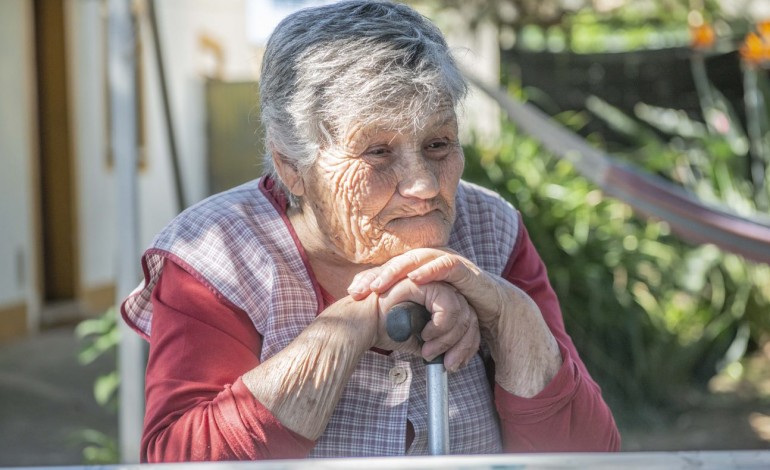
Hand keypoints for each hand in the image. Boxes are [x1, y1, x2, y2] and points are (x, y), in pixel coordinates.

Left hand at [350, 248, 562, 396]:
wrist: (497, 313)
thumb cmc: (460, 312)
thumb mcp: (428, 315)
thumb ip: (408, 317)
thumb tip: (381, 327)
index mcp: (420, 270)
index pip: (389, 270)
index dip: (369, 279)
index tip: (353, 293)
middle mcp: (431, 263)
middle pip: (397, 262)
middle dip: (377, 276)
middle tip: (361, 290)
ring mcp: (447, 263)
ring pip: (417, 260)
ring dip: (396, 272)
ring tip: (379, 285)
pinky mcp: (465, 270)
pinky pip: (445, 265)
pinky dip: (429, 271)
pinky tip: (414, 280)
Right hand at [373, 278, 479, 372]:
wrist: (363, 325)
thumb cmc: (386, 330)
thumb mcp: (419, 339)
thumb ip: (437, 342)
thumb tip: (452, 358)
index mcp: (439, 298)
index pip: (467, 318)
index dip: (467, 344)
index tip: (456, 364)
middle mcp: (439, 287)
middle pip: (469, 314)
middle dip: (463, 345)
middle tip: (448, 364)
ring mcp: (432, 282)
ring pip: (462, 311)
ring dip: (449, 338)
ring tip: (429, 350)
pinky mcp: (424, 283)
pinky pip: (448, 306)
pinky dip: (441, 326)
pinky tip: (425, 334)